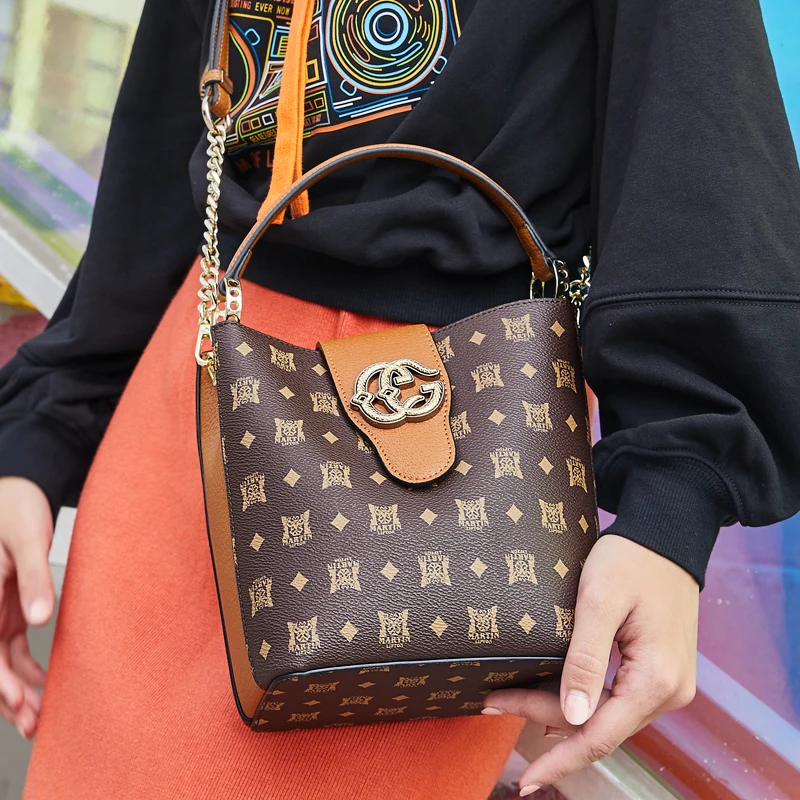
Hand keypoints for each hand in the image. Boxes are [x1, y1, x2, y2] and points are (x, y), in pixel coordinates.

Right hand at [0, 477, 53, 738]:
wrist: (18, 488)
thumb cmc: (15, 506)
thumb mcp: (27, 538)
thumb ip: (32, 578)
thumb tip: (39, 619)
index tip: (14, 698)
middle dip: (7, 695)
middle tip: (32, 722)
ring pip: (1, 662)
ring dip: (17, 689)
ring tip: (38, 717)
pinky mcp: (10, 608)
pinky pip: (14, 648)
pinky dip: (27, 669)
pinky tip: (44, 686)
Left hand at [483, 534, 698, 794]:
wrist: (665, 536)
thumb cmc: (631, 560)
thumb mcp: (599, 602)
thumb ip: (585, 660)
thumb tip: (571, 718)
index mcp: (656, 680)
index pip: (599, 735)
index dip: (559, 759)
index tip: (524, 779)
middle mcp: (669, 692)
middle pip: (599, 726)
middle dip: (545, 721)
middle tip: (494, 704)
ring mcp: (667, 684)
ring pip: (607, 715)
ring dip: (562, 713)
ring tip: (512, 701)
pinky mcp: (659, 672)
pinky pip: (617, 700)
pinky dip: (583, 701)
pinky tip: (554, 701)